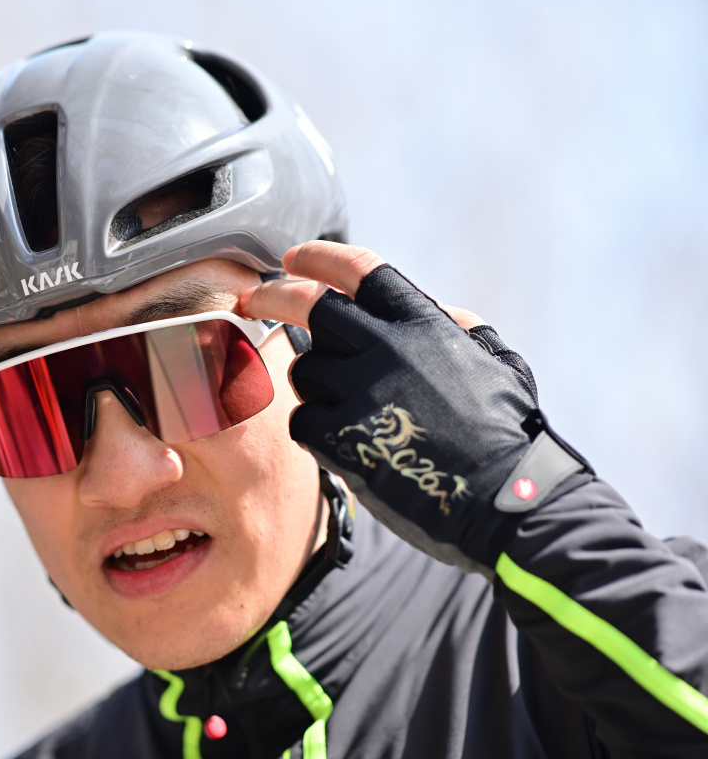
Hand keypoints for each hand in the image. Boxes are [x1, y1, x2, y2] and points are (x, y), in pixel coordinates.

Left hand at [238, 241, 584, 574]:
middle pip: (308, 304)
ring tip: (345, 407)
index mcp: (425, 325)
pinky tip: (340, 441)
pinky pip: (302, 418)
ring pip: (305, 368)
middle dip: (271, 295)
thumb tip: (437, 308)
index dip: (318, 257)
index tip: (294, 258)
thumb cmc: (507, 435)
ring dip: (312, 381)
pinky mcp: (342, 437)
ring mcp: (361, 391)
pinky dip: (313, 427)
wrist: (507, 501)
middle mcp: (388, 348)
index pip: (358, 270)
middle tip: (250, 299)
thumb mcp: (497, 362)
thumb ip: (458, 329)